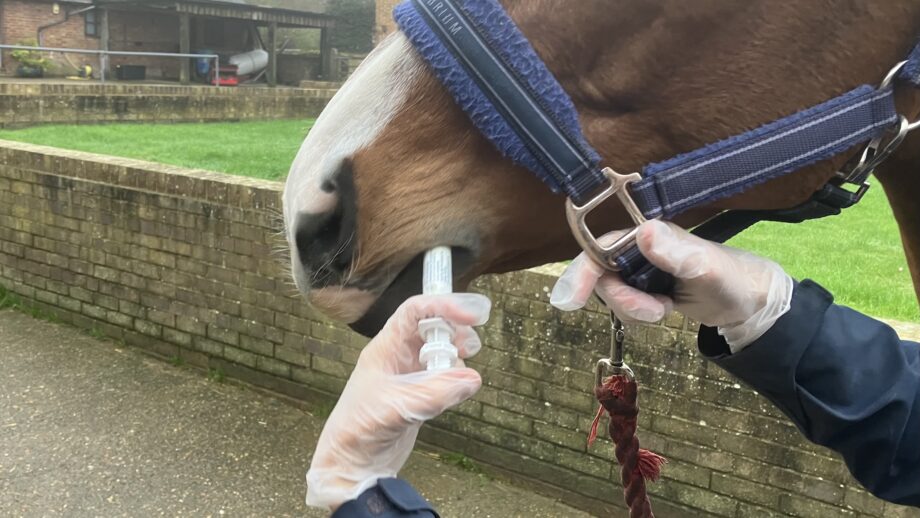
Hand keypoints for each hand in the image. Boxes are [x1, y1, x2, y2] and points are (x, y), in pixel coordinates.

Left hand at [305, 293, 490, 509]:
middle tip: (470, 345)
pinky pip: (445, 374)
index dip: (443, 306)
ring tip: (460, 371)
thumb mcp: (397, 407)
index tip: (471, 316)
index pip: (415, 311)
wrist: (352, 466)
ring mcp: (409, 375)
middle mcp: (398, 356)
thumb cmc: (358, 431)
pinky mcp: (420, 394)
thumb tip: (472, 378)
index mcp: (385, 348)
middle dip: (455, 329)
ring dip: (457, 354)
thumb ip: (435, 392)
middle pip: (433, 326)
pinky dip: (457, 376)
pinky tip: (457, 389)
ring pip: (441, 350)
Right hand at [550, 220, 792, 348]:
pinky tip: (664, 310)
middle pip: (602, 277)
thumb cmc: (731, 277)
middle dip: (622, 301)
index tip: (570, 302)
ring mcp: (639, 269)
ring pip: (612, 294)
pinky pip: (624, 305)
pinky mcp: (643, 287)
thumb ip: (676, 251)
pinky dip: (639, 314)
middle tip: (653, 313)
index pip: (600, 249)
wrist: (747, 301)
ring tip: (664, 311)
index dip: (581, 273)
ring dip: (633, 310)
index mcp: (648, 235)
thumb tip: (643, 232)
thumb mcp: (706, 267)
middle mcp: (637, 249)